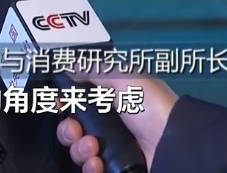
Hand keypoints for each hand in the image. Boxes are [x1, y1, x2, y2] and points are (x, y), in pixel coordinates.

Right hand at [56, 71, 178, 171]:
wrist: (172, 142)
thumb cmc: (148, 105)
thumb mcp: (123, 77)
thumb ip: (93, 69)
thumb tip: (67, 64)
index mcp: (108, 100)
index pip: (77, 102)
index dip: (63, 103)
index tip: (55, 104)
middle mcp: (107, 124)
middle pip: (72, 128)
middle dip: (68, 130)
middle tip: (77, 130)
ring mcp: (110, 148)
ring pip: (78, 150)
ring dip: (79, 148)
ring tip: (93, 148)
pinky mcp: (113, 167)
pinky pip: (90, 169)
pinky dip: (89, 167)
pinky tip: (97, 163)